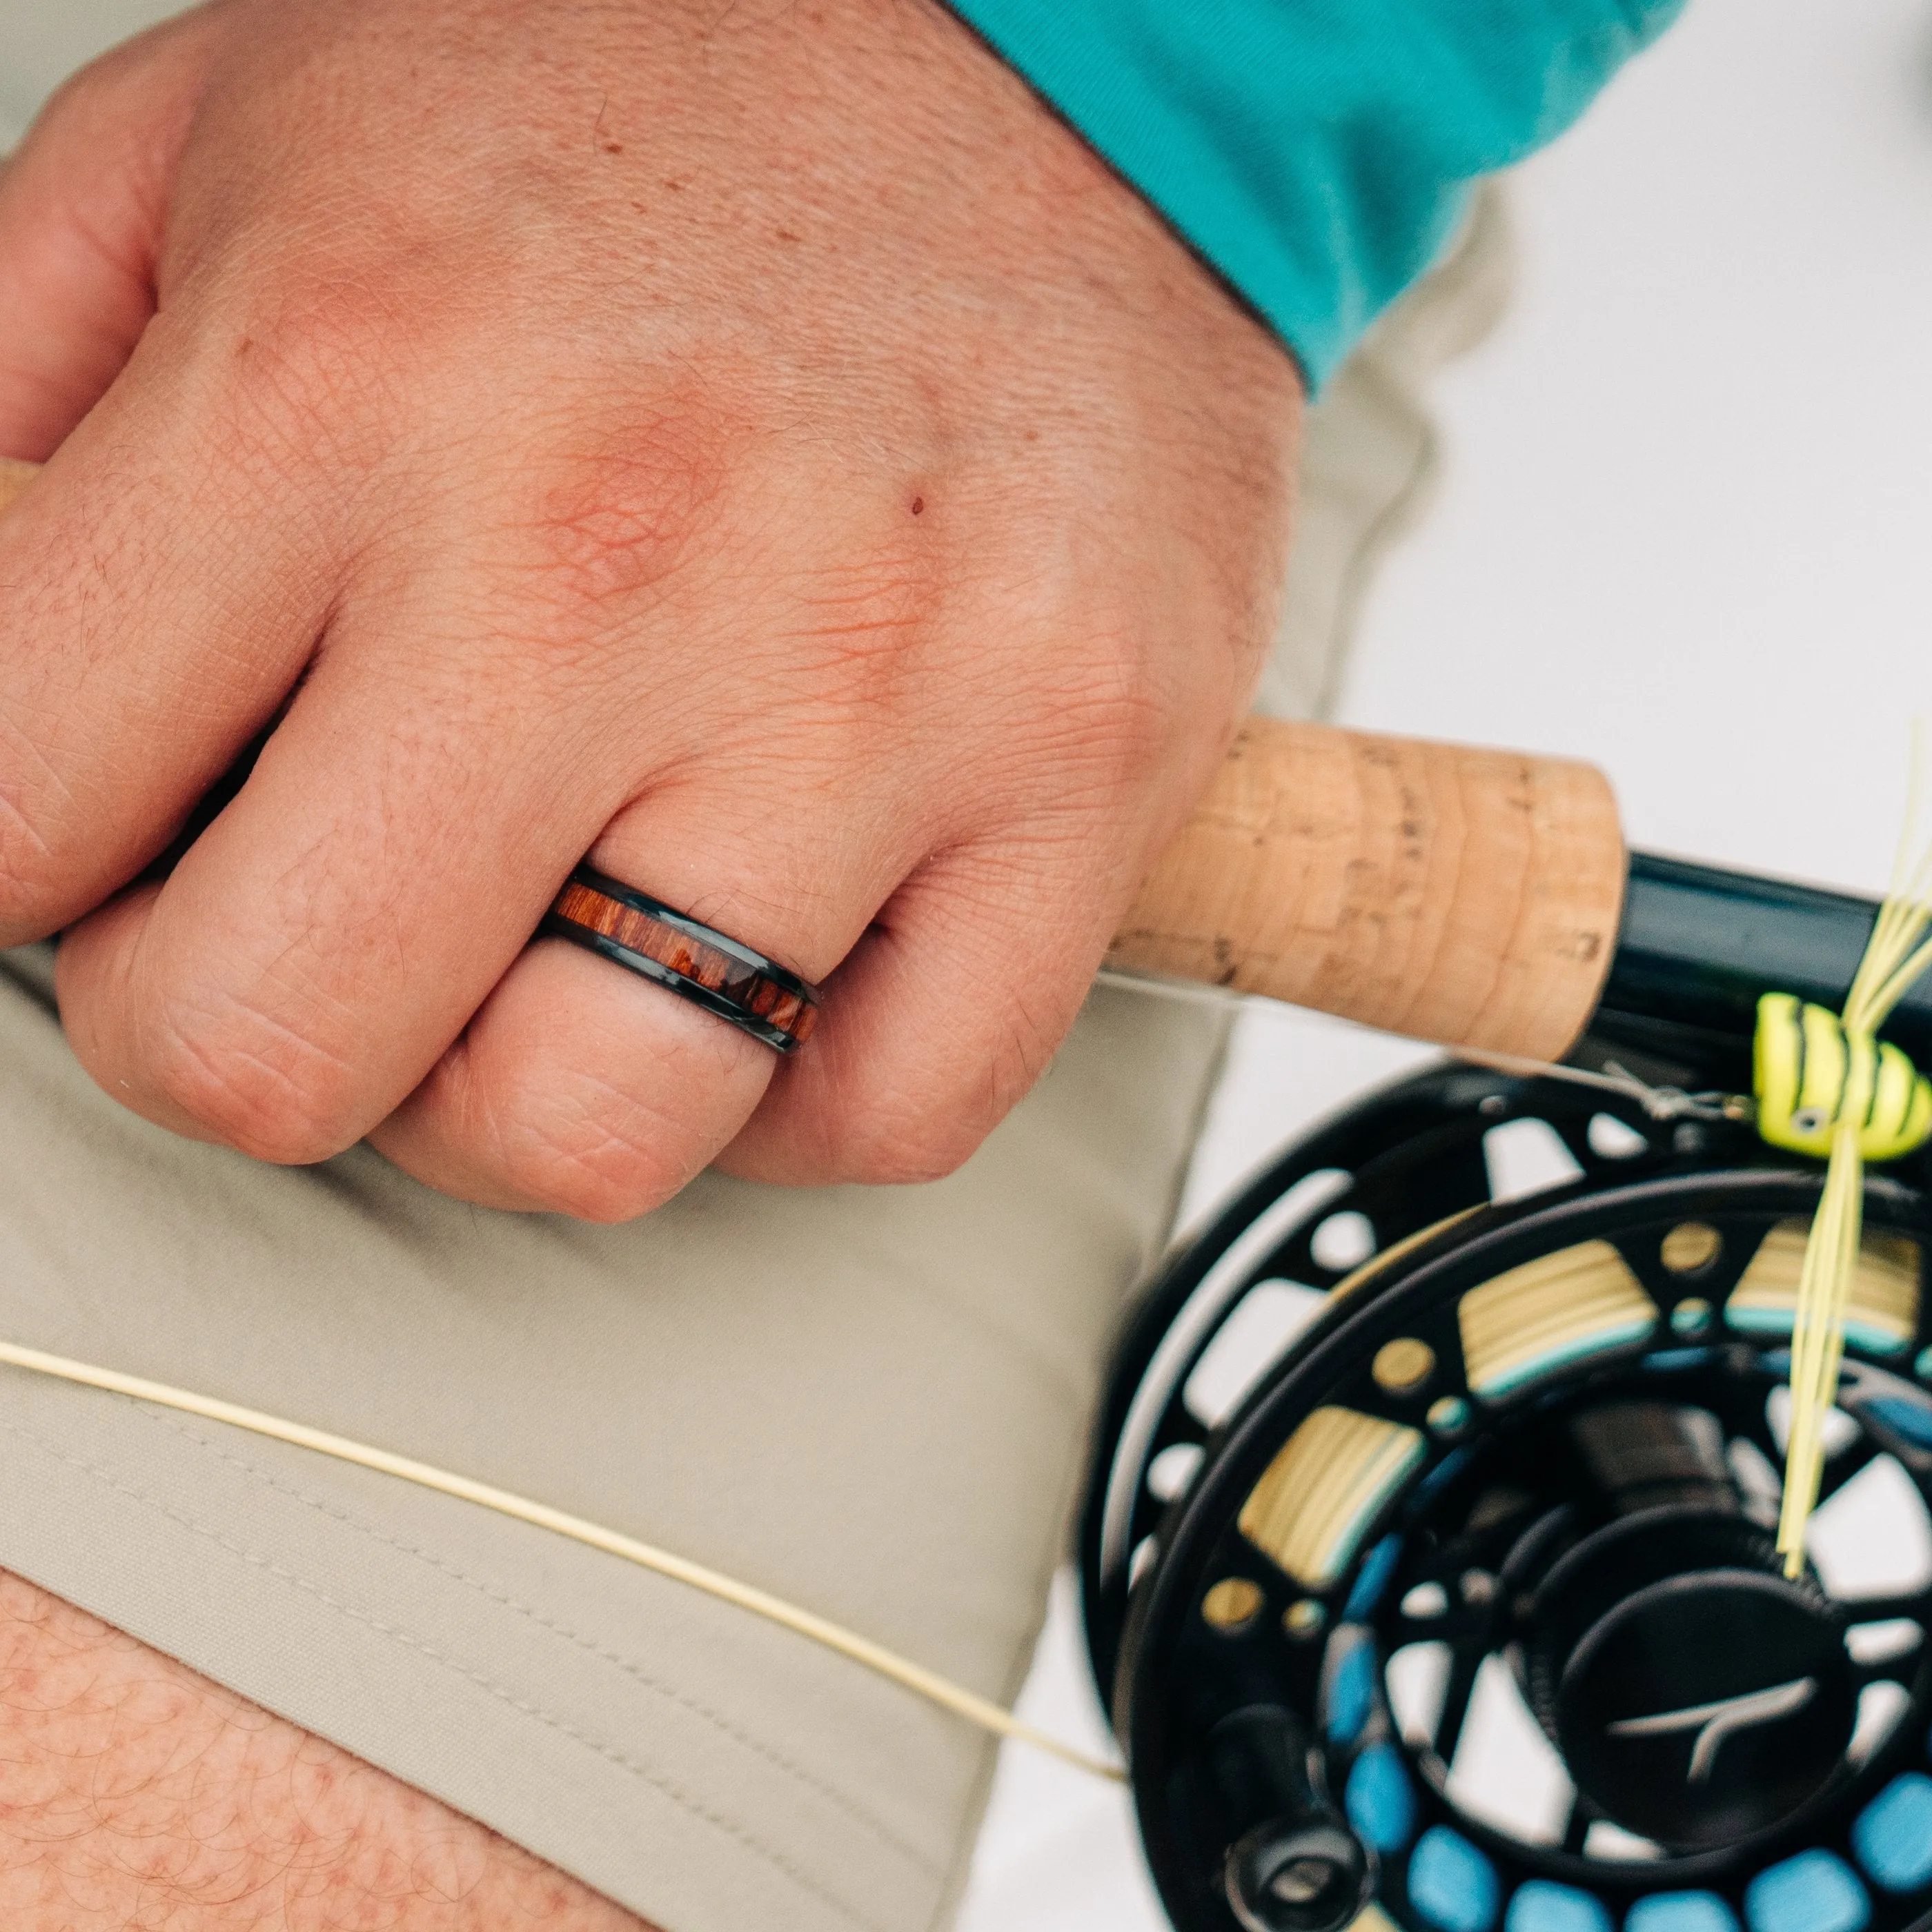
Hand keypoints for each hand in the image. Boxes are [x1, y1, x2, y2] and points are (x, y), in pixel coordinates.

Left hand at [0, 0, 1298, 1219]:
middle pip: (275, 1049)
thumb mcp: (236, 139)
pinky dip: (790, 1096)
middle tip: (319, 918)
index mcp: (338, 377)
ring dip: (513, 1087)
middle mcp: (603, 557)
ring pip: (585, 1134)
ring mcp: (870, 694)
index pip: (9, 820)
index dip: (37, 873)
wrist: (1065, 55)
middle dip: (249, 1024)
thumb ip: (27, 405)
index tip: (129, 840)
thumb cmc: (673, 94)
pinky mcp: (1076, 779)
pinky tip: (766, 956)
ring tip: (557, 943)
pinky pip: (885, 1114)